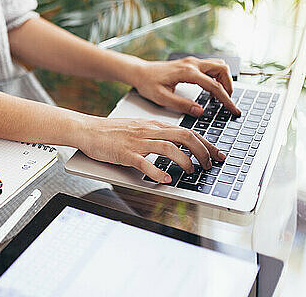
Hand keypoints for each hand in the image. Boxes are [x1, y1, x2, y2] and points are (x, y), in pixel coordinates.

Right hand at [78, 117, 225, 182]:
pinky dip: (158, 172)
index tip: (217, 155)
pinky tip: (165, 179)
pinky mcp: (126, 153)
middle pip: (184, 136)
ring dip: (185, 161)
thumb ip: (157, 136)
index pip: (187, 131)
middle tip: (209, 165)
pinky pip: (145, 163)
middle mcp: (149, 131)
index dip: (206, 144)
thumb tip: (177, 148)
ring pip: (169, 148)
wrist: (88, 130)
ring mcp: (138, 142)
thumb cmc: (112, 132)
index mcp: (154, 125)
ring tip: (191, 171)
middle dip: (202, 151)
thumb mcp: (139, 129)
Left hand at [128, 56, 240, 116]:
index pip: (214, 86)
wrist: (139, 72)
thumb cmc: (147, 83)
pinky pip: (210, 66)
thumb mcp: (161, 98)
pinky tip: (211, 89)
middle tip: (228, 101)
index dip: (226, 99)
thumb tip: (199, 111)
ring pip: (218, 65)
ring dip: (224, 79)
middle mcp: (192, 63)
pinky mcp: (190, 63)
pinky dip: (216, 76)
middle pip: (222, 68)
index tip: (234, 110)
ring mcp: (192, 62)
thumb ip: (181, 104)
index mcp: (187, 72)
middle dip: (229, 85)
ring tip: (221, 96)